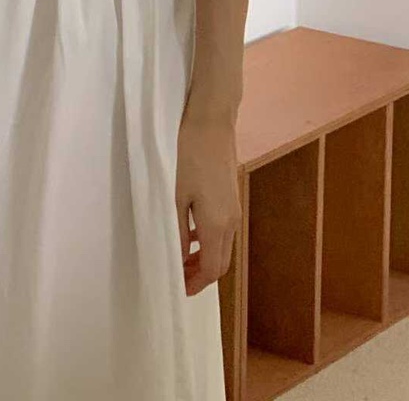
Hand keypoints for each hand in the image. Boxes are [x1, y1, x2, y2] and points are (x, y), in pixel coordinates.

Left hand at [174, 112, 241, 295]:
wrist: (211, 119)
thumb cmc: (186, 155)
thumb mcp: (174, 195)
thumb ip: (176, 230)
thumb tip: (177, 259)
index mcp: (218, 225)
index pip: (212, 269)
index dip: (196, 283)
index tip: (178, 289)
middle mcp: (232, 220)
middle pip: (222, 260)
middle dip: (201, 273)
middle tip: (177, 276)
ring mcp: (234, 206)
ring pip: (223, 244)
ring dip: (205, 256)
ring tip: (181, 256)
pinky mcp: (231, 192)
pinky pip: (223, 227)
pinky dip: (209, 238)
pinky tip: (191, 229)